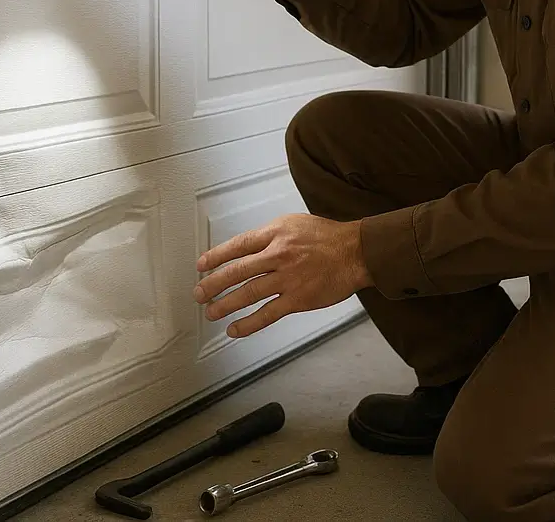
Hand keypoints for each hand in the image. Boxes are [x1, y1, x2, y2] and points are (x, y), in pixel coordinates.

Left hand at [193, 214, 373, 338]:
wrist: (355, 252)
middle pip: (237, 270)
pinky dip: (248, 324)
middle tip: (199, 293)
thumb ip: (270, 236)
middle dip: (213, 283)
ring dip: (225, 304)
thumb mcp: (294, 224)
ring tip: (211, 312)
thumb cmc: (327, 237)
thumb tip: (246, 250)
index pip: (238, 245)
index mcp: (275, 233)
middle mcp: (278, 254)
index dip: (216, 256)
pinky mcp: (298, 299)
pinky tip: (235, 329)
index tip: (201, 266)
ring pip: (248, 293)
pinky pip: (267, 314)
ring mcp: (287, 278)